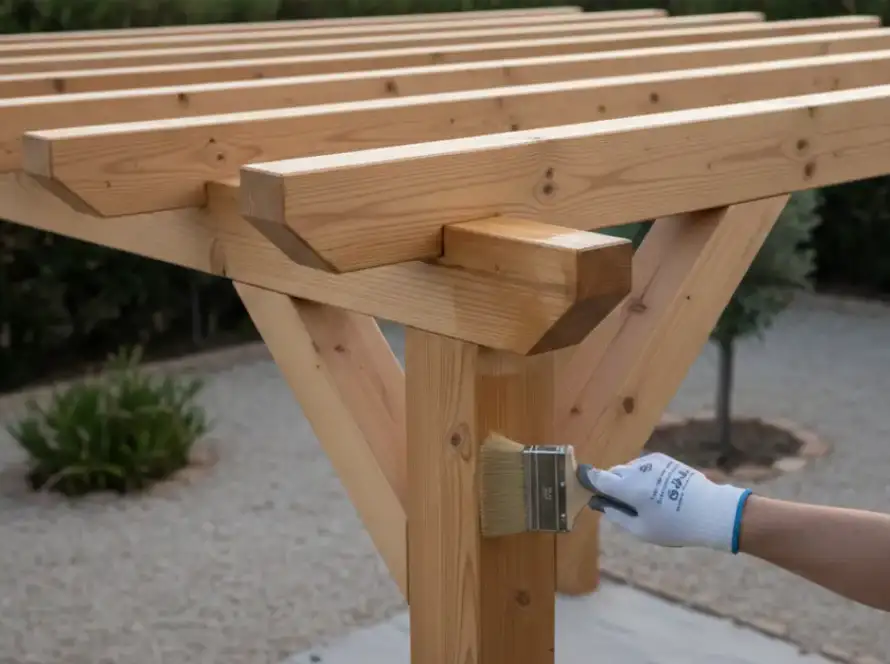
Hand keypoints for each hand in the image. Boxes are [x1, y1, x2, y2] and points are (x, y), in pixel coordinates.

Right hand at [584, 452, 751, 552]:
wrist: (710, 511)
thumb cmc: (674, 526)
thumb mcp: (641, 530)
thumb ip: (617, 515)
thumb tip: (601, 505)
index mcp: (628, 488)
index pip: (598, 477)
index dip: (588, 479)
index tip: (583, 482)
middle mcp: (636, 470)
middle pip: (613, 472)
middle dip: (612, 484)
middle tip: (622, 503)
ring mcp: (651, 462)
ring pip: (629, 468)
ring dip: (628, 480)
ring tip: (644, 499)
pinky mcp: (664, 459)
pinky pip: (644, 465)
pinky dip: (643, 475)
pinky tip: (656, 490)